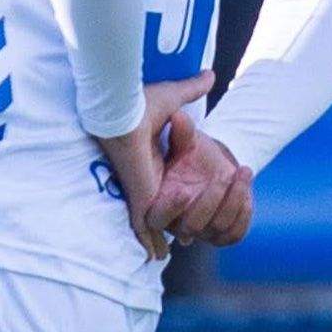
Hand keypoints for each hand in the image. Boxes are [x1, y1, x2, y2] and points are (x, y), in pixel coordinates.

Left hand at [95, 75, 212, 260]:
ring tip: (189, 241)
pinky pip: (145, 227)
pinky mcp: (139, 199)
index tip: (194, 199)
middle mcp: (144, 180)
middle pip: (164, 209)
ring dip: (179, 230)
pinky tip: (155, 255)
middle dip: (183, 220)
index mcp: (153, 163)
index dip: (183, 196)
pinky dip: (150, 241)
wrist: (121, 110)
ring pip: (158, 222)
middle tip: (195, 230)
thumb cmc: (139, 103)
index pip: (169, 187)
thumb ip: (191, 92)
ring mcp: (141, 192)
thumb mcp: (172, 101)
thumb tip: (210, 76)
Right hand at [150, 113, 255, 249]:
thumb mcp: (187, 144)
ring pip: (218, 228)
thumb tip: (179, 116)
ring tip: (243, 171)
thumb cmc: (192, 155)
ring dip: (235, 199)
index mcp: (159, 204)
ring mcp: (202, 232)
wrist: (212, 167)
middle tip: (224, 173)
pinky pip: (235, 234)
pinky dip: (245, 214)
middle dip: (212, 200)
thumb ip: (181, 135)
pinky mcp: (222, 236)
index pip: (156, 219)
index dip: (170, 209)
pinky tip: (246, 190)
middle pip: (192, 226)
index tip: (185, 190)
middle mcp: (178, 223)